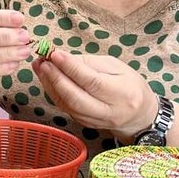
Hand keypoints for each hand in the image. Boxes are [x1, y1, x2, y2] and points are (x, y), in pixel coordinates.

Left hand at [32, 50, 156, 141]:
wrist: (138, 115)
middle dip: (56, 78)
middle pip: (76, 97)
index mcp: (122, 93)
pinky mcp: (84, 123)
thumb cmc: (129, 85)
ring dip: (50, 85)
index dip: (72, 67)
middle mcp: (108, 111)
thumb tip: (64, 57)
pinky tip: (46, 78)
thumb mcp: (117, 67)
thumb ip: (90, 63)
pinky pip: (64, 108)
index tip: (56, 54)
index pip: (92, 81)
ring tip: (40, 67)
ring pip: (67, 105)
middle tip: (43, 61)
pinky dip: (52, 92)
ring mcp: (95, 120)